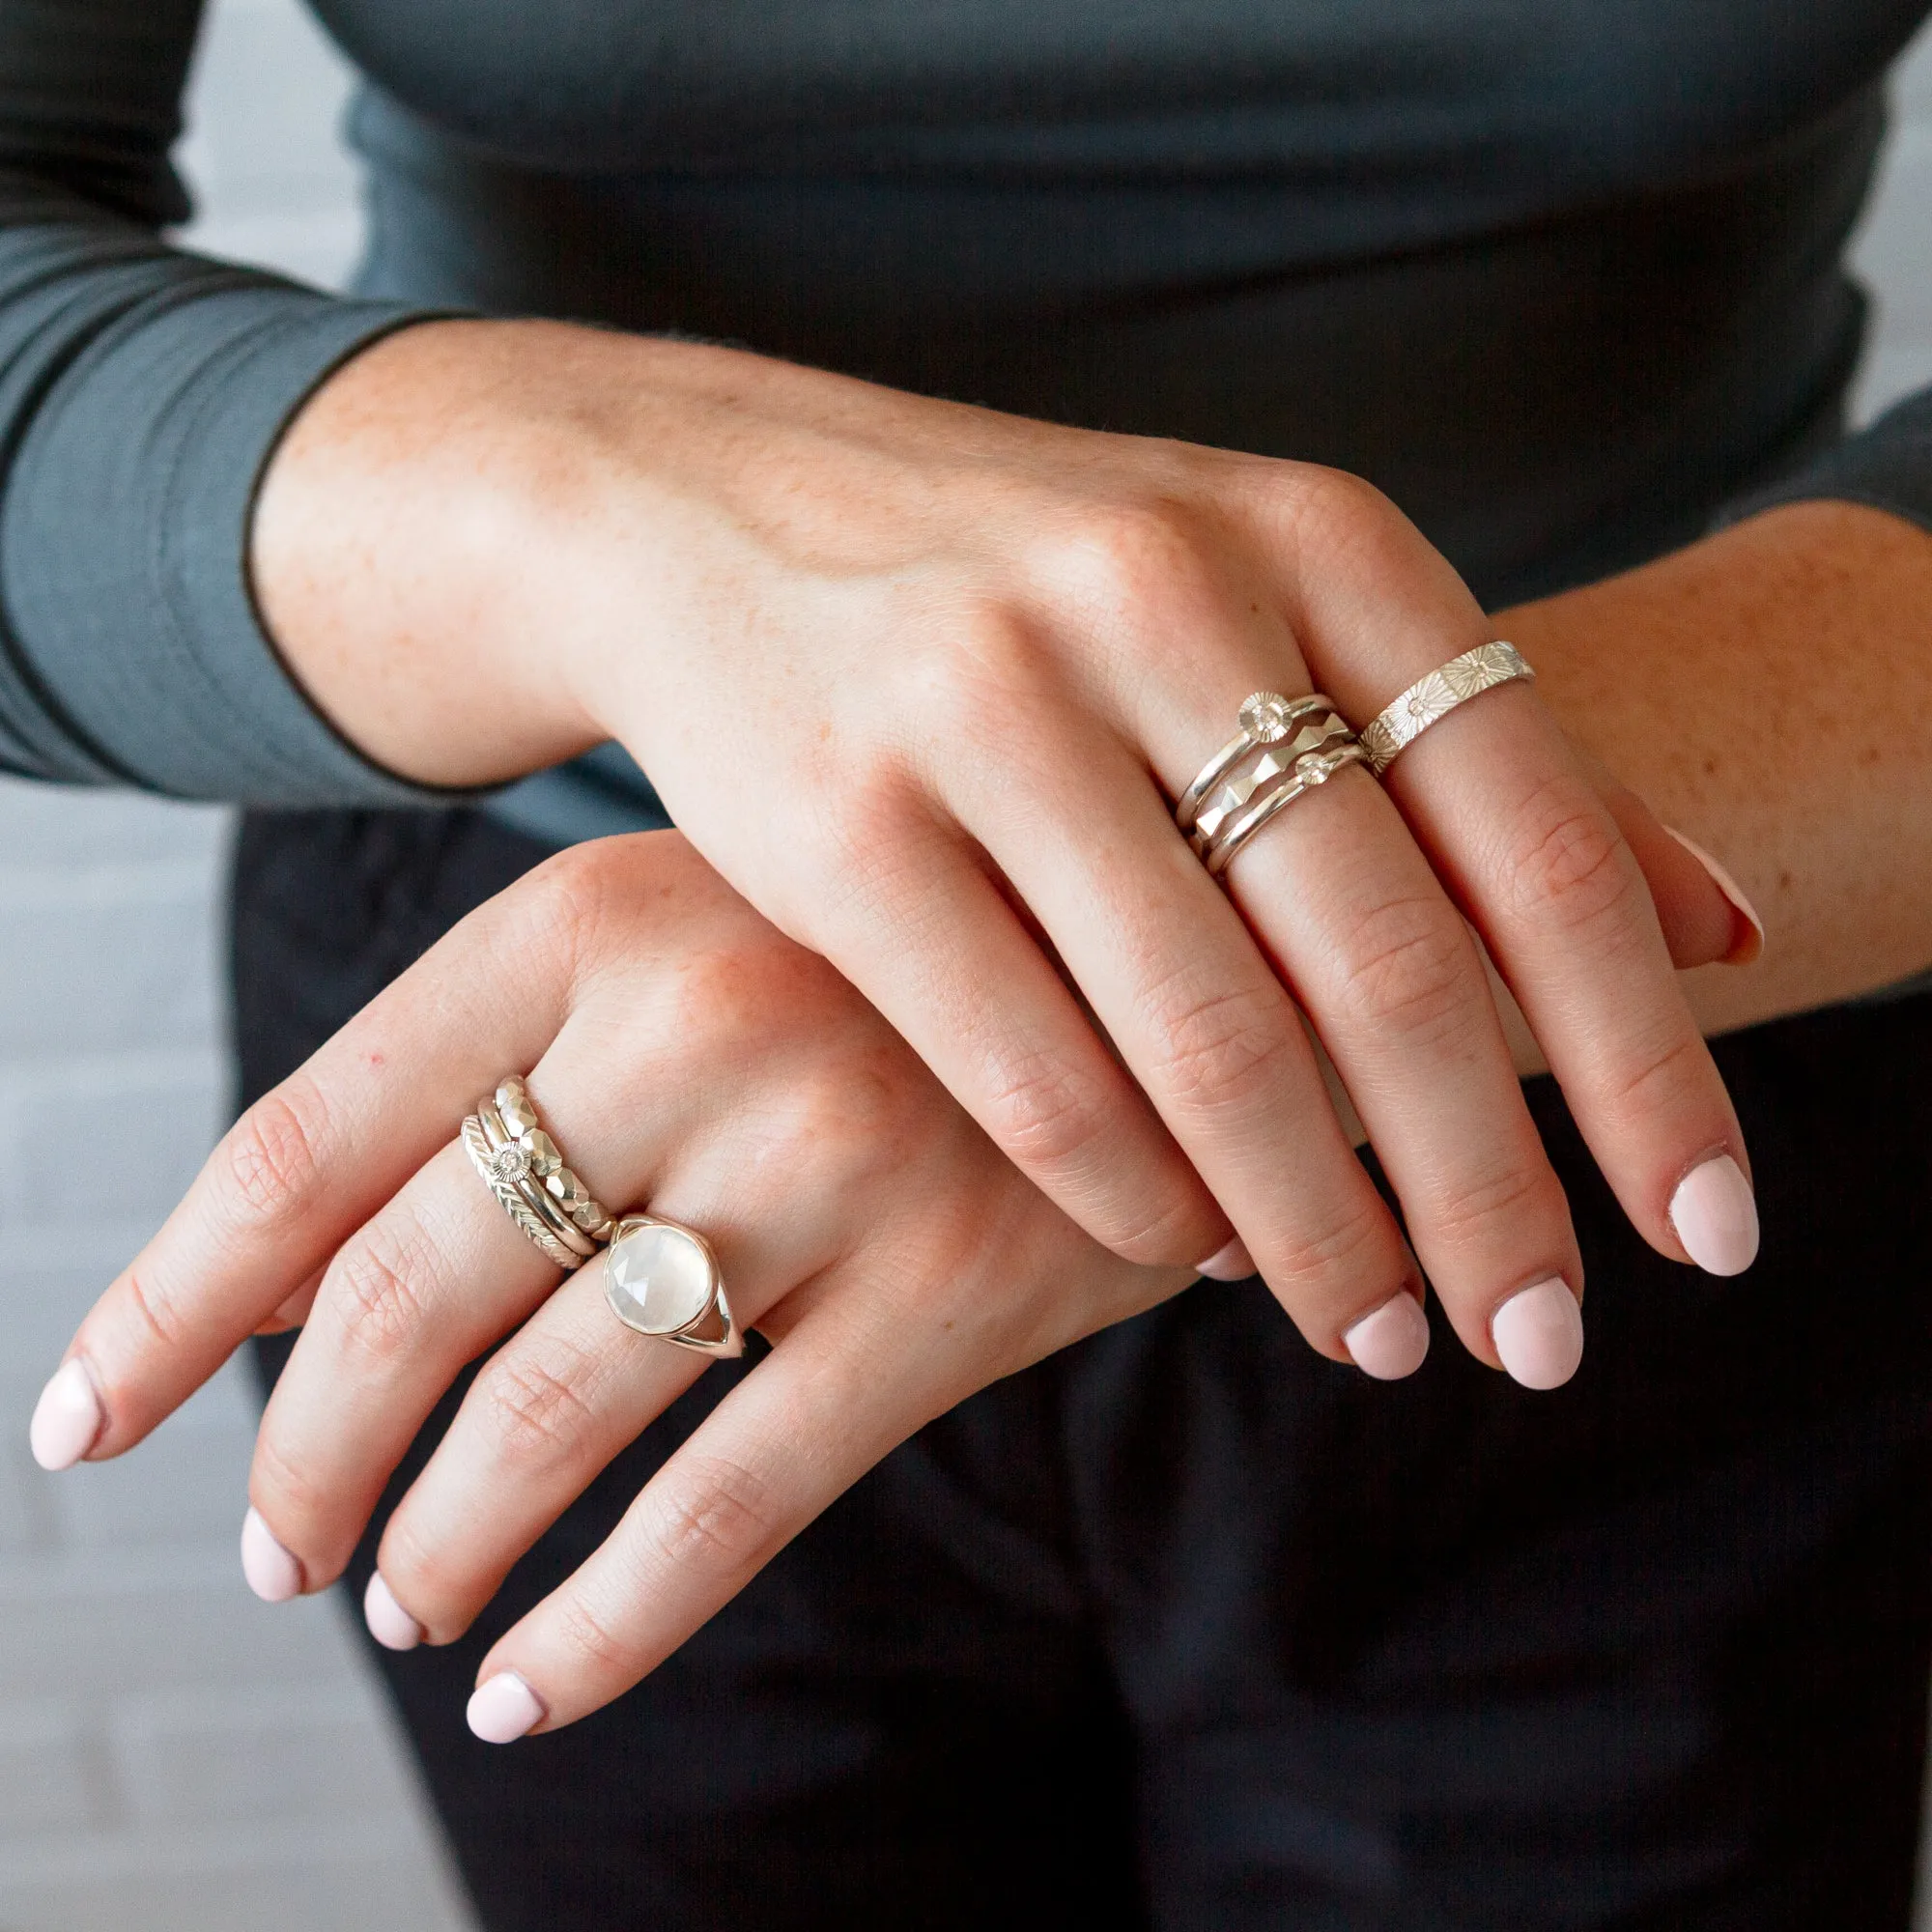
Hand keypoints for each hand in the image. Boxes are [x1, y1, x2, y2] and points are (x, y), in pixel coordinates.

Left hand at [32, 833, 1194, 1735]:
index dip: (178, 1299)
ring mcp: (832, 1155)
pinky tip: (532, 1688)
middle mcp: (698, 1018)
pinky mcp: (952, 1287)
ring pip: (553, 1413)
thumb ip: (490, 1071)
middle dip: (308, 1456)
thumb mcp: (674, 943)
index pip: (312, 1137)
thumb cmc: (875, 960)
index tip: (92, 1420)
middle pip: (412, 1293)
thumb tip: (263, 1282)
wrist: (1160, 942)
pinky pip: (727, 1505)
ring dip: (441, 1544)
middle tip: (279, 1551)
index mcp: (591, 915)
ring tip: (405, 1604)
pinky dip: (602, 1624)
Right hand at [256, 322, 1759, 1379]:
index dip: (1643, 1064)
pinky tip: (1185, 1252)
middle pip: (1391, 967)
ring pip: (1211, 1040)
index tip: (1705, 1232)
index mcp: (1313, 540)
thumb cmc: (1029, 581)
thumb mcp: (1273, 600)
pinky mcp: (839, 823)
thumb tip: (1727, 927)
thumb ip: (1483, 752)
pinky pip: (1029, 1069)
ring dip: (1316, 1227)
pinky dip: (1131, 1194)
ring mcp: (987, 707)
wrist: (708, 510)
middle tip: (1542, 1343)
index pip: (1539, 840)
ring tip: (1375, 1334)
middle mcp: (1165, 601)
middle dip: (1491, 1193)